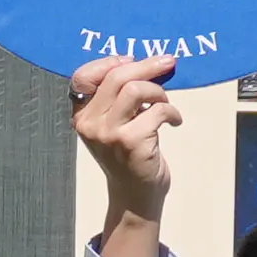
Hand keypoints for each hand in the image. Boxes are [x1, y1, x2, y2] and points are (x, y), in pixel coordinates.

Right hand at [71, 54, 178, 256]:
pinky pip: (158, 111)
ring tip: (165, 103)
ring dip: (159, 91)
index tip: (132, 60)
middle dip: (147, 66)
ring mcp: (109, 134)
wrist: (134, 195)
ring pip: (135, 89)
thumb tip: (145, 63)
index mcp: (81, 116)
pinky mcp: (131, 142)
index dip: (109, 62)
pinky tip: (175, 121)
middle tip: (168, 62)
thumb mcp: (112, 125)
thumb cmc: (127, 156)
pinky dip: (172, 112)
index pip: (82, 76)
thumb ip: (116, 98)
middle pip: (116, 76)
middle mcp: (90, 124)